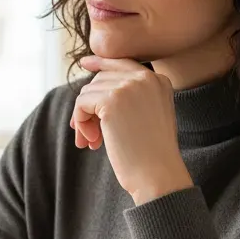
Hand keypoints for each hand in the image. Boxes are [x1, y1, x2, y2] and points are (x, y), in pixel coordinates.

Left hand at [71, 56, 193, 204]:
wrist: (158, 175)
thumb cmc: (151, 154)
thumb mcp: (147, 117)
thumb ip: (128, 97)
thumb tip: (93, 85)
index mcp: (159, 80)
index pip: (122, 63)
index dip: (101, 63)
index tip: (84, 63)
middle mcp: (145, 78)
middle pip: (100, 79)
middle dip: (90, 106)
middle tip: (89, 135)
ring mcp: (129, 87)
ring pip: (88, 92)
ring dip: (84, 119)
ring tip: (93, 142)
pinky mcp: (111, 100)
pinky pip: (81, 103)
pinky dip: (81, 123)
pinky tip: (93, 142)